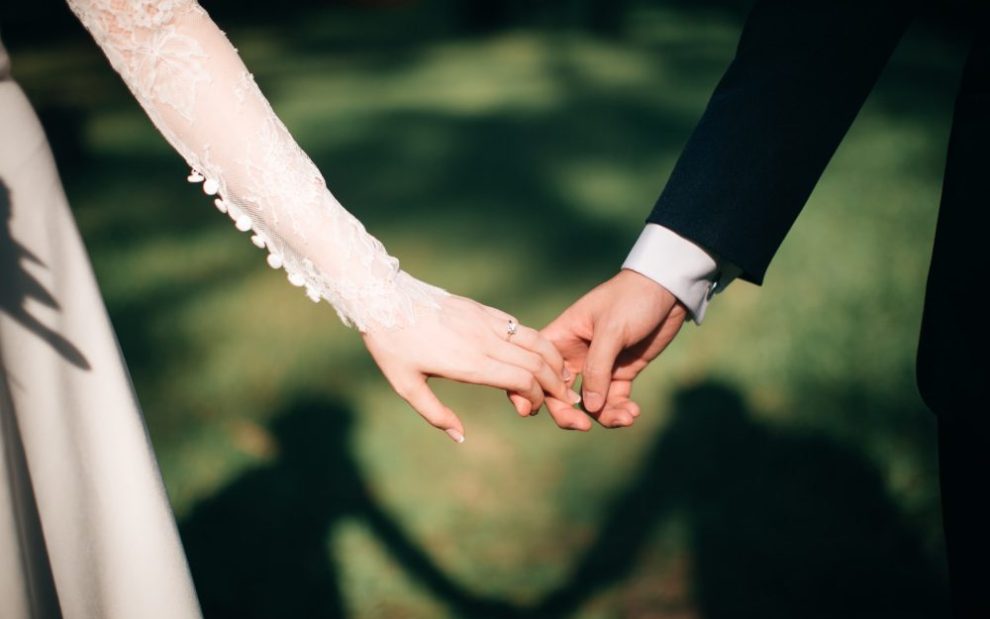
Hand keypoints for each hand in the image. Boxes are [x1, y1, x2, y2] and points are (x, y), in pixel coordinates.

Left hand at [362, 294, 581, 442]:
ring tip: (562, 376)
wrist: (383, 298)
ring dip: (554, 360)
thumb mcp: (406, 386)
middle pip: (537, 362)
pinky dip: (537, 342)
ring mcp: (485, 321)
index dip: (535, 397)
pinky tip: (539, 354)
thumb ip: (435, 414)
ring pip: (535, 340)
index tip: (529, 410)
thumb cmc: (392, 345)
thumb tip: (460, 437)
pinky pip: (518, 326)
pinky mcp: (482, 309)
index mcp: (469, 363)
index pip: (522, 380)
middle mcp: (484, 340)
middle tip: (563, 399)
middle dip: (556, 384)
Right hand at [538, 269, 686, 428]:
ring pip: (590, 403)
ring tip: (625, 417)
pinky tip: (633, 413)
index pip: (538, 368)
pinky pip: (614, 400)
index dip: (534, 391)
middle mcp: (575, 355)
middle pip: (560, 394)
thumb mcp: (611, 330)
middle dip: (569, 414)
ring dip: (604, 416)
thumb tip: (589, 408)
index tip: (538, 411)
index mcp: (561, 338)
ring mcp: (599, 366)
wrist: (668, 289)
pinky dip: (621, 410)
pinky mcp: (621, 372)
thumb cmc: (632, 299)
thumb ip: (597, 369)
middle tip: (584, 426)